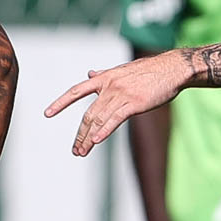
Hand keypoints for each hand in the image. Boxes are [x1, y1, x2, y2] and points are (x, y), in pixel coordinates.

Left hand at [45, 52, 192, 155]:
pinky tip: (96, 141)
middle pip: (88, 113)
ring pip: (99, 119)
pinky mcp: (134, 103)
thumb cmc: (150, 70)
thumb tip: (89, 72)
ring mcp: (121, 94)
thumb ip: (105, 74)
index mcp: (105, 78)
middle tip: (75, 149)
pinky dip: (104, 130)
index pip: (76, 91)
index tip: (48, 113)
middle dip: (79, 133)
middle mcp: (109, 86)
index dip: (61, 103)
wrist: (172, 68)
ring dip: (88, 138)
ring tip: (82, 152)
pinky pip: (115, 119)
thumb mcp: (123, 70)